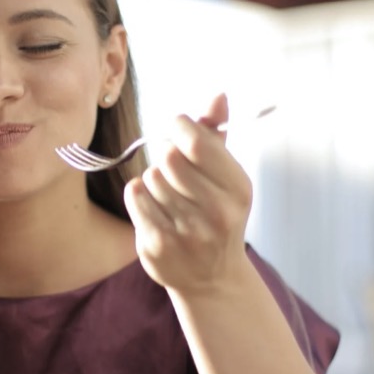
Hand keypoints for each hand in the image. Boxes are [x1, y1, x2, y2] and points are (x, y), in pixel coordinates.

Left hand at [124, 92, 252, 294]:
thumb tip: (218, 95)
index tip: (177, 129)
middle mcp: (217, 213)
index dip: (179, 127)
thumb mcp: (226, 176)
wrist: (212, 279)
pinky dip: (140, 195)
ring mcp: (187, 232)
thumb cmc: (217, 215)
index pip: (196, 142)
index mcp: (238, 189)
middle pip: (169, 157)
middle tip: (172, 166)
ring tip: (170, 195)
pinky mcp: (158, 245)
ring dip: (154, 179)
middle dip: (166, 154)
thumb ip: (217, 135)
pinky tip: (155, 208)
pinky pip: (136, 196)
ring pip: (151, 177)